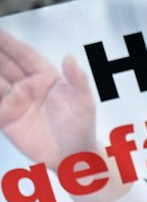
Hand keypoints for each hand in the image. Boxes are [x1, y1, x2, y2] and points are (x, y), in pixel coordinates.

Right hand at [0, 31, 97, 165]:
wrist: (72, 157)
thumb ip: (78, 80)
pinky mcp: (5, 116)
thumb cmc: (82, 128)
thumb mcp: (84, 103)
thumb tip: (70, 58)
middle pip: (4, 64)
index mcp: (46, 77)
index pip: (24, 55)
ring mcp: (15, 100)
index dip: (10, 43)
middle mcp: (28, 85)